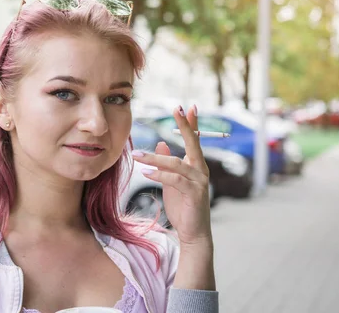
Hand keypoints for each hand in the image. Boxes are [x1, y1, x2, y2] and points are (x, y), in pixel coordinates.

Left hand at [132, 105, 212, 246]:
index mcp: (195, 165)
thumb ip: (168, 163)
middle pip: (193, 143)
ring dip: (156, 158)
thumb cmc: (182, 206)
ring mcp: (199, 181)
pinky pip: (175, 180)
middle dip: (185, 125)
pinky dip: (160, 175)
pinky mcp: (194, 194)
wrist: (192, 232)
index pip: (193, 140)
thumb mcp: (171, 181)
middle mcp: (200, 170)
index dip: (189, 123)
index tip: (185, 107)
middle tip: (177, 109)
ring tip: (138, 155)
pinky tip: (147, 173)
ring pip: (177, 163)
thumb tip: (162, 143)